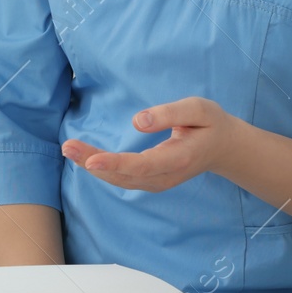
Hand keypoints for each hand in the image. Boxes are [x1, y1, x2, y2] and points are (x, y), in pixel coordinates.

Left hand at [61, 96, 245, 191]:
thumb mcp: (199, 109)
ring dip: (92, 166)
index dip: (116, 164)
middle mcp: (166, 176)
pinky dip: (102, 169)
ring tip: (69, 149)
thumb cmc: (210, 124)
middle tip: (68, 146)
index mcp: (179, 158)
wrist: (223, 148)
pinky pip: (122, 178)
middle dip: (93, 163)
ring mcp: (157, 182)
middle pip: (124, 175)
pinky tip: (85, 157)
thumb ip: (170, 113)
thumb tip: (138, 121)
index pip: (143, 165)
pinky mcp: (151, 181)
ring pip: (120, 180)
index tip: (92, 161)